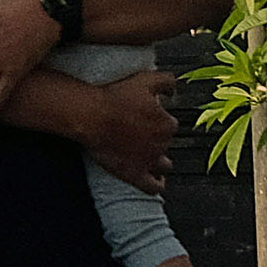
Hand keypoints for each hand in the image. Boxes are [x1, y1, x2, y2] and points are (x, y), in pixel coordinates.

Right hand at [83, 67, 178, 193]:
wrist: (91, 115)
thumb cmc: (114, 98)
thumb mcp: (145, 80)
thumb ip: (167, 81)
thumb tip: (175, 87)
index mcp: (166, 124)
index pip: (169, 125)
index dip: (158, 121)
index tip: (147, 119)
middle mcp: (162, 144)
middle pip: (165, 144)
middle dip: (156, 140)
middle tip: (140, 134)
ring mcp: (149, 161)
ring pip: (164, 165)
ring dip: (159, 162)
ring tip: (150, 158)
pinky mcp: (135, 174)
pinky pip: (153, 186)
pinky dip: (157, 185)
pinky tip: (156, 181)